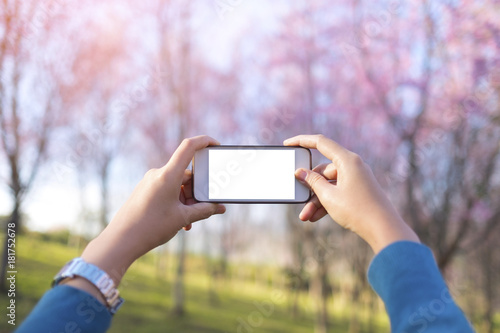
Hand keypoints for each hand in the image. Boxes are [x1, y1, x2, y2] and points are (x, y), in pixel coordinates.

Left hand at [77, 135, 225, 285]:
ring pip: (177, 185)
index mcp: (168, 175)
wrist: (120, 240)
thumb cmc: (151, 227)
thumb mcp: (182, 218)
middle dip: (197, 192)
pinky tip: (178, 221)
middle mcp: (158, 174)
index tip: (216, 145)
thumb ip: (204, 210)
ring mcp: (150, 182)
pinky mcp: (145, 190)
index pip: (189, 147)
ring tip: (187, 222)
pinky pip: (167, 190)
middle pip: (186, 174)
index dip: (205, 141)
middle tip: (201, 210)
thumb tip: (219, 208)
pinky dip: (176, 202)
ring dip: (187, 201)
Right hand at [284, 134, 418, 253]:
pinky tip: (315, 217)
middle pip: (323, 170)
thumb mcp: (328, 196)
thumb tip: (301, 172)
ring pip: (329, 184)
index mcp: (347, 160)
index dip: (302, 141)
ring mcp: (356, 178)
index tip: (288, 144)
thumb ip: (312, 182)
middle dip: (309, 187)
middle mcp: (353, 166)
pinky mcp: (358, 190)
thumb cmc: (357, 210)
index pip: (320, 143)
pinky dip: (327, 202)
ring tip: (306, 216)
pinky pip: (337, 191)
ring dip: (316, 200)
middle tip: (298, 198)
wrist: (384, 229)